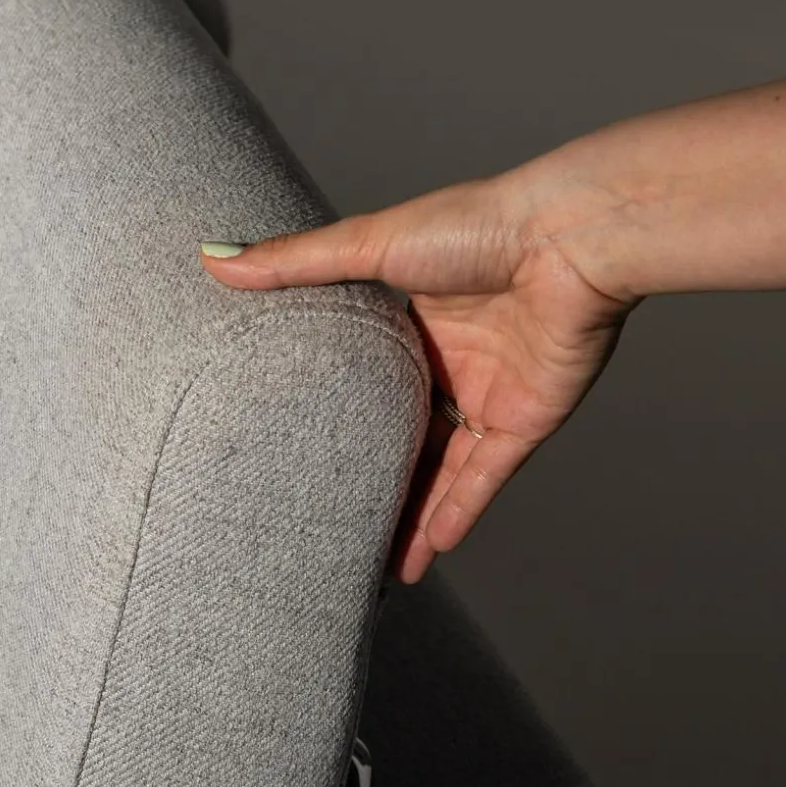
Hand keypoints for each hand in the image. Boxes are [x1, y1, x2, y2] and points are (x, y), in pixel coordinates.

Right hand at [199, 167, 638, 582]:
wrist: (570, 239)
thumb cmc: (474, 227)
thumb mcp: (367, 245)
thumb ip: (295, 263)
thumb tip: (215, 261)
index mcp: (415, 320)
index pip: (367, 378)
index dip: (334, 412)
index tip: (291, 442)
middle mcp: (451, 362)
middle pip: (403, 433)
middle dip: (373, 473)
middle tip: (329, 512)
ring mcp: (488, 395)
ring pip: (442, 469)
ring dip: (411, 513)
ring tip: (373, 559)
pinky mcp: (524, 422)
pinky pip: (481, 481)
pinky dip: (453, 516)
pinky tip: (424, 555)